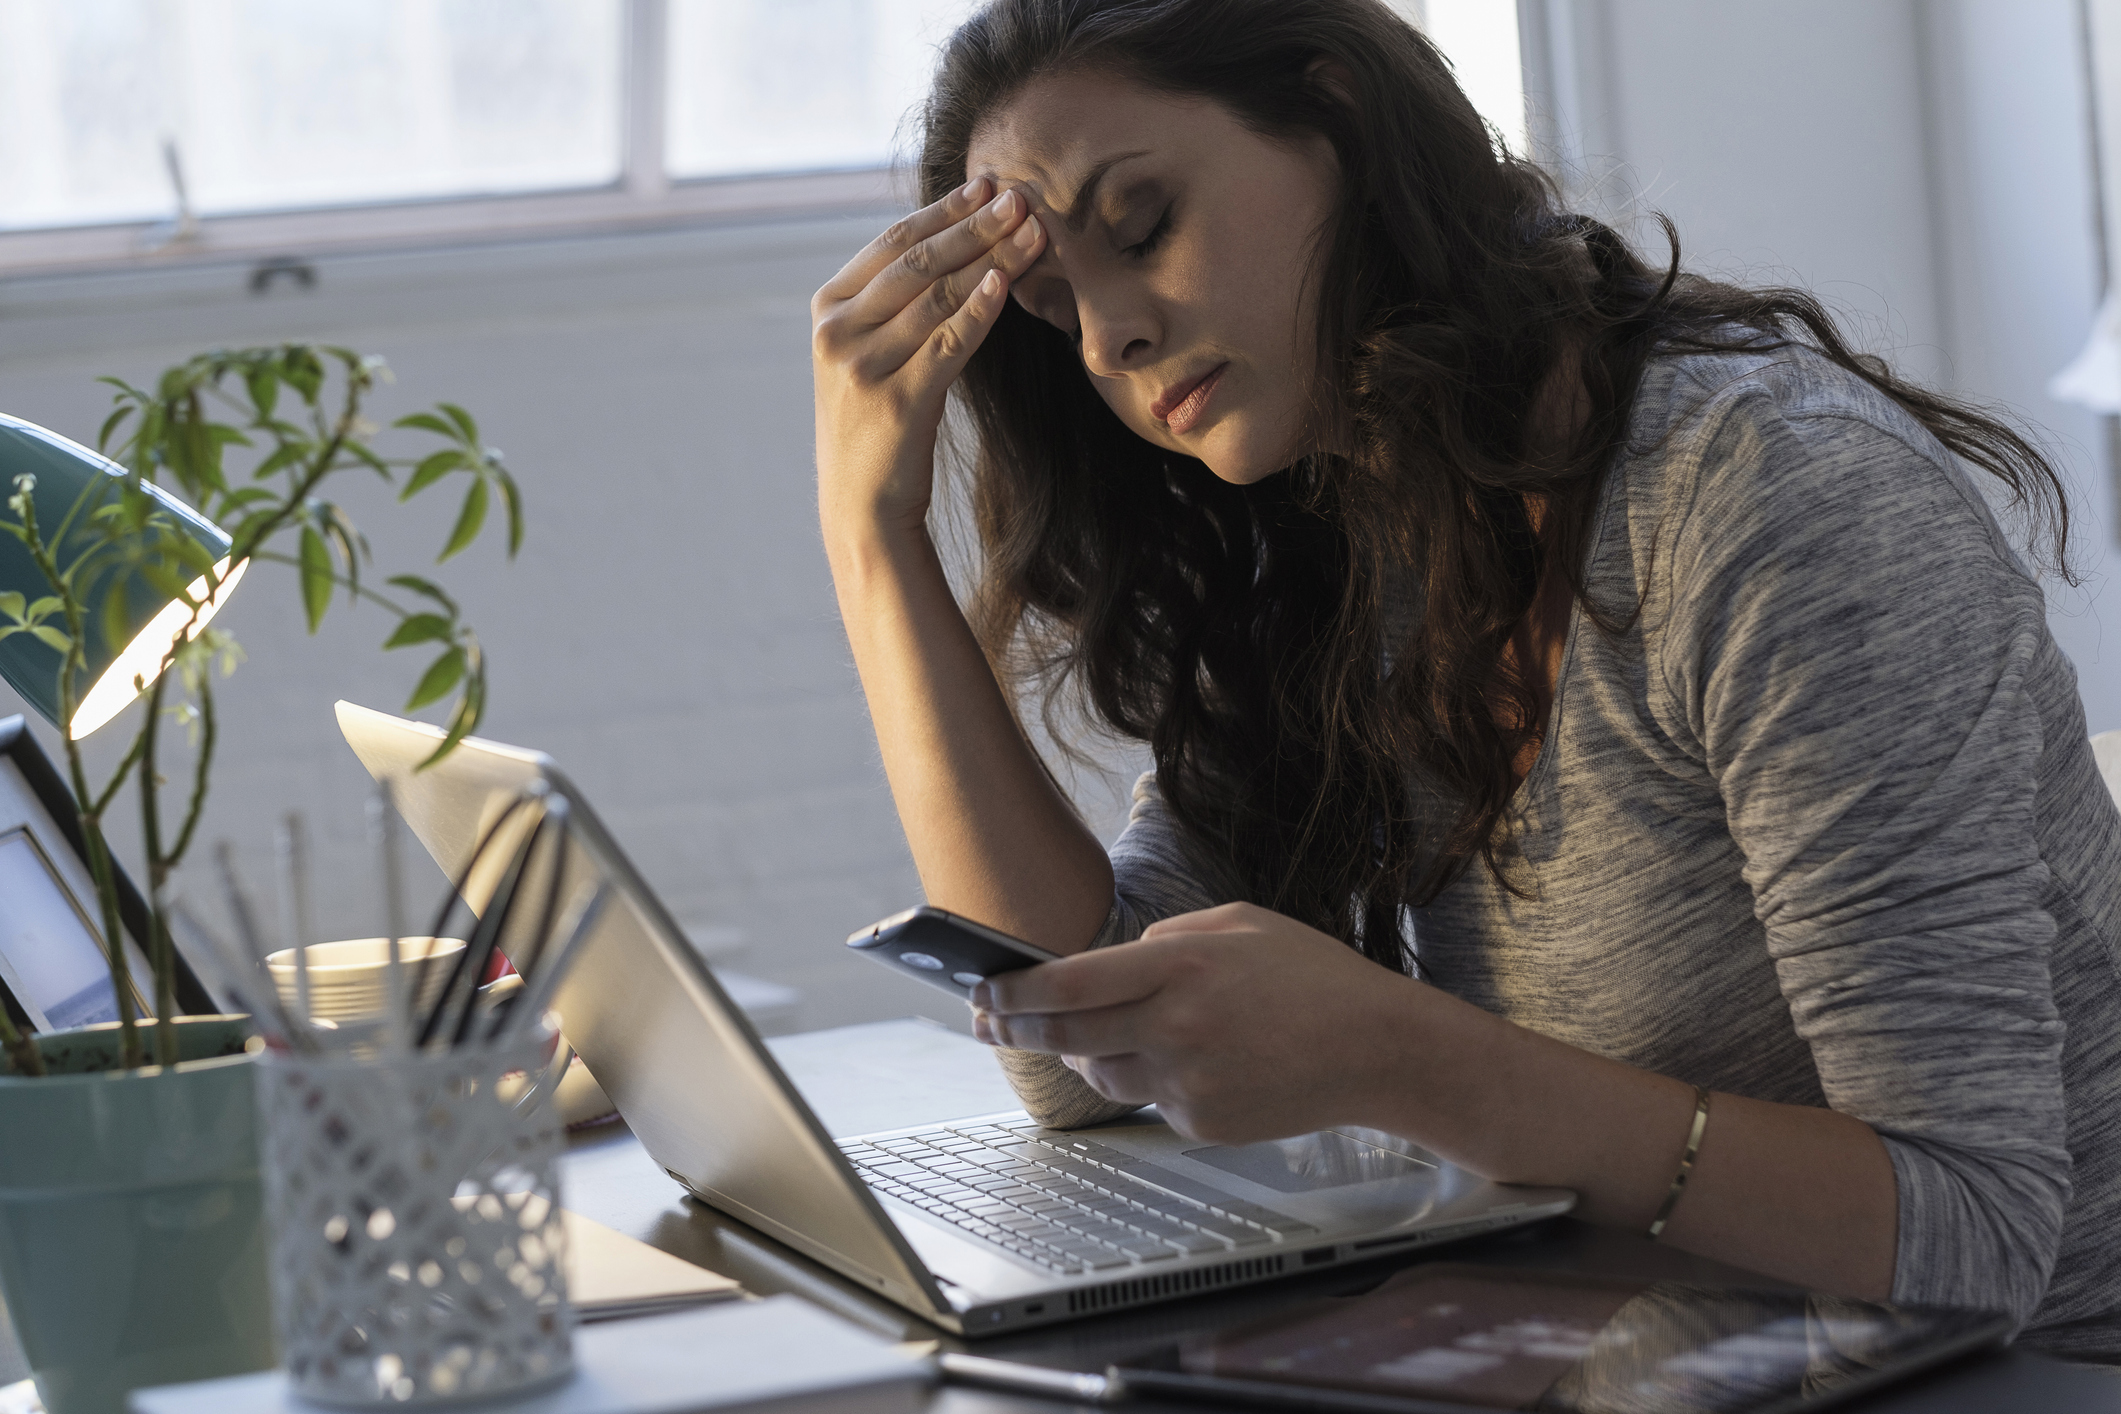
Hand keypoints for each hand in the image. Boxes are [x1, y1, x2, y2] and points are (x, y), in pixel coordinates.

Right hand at [812, 177, 1048, 538]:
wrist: (862, 504)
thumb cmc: (876, 422)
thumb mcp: (867, 352)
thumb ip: (893, 302)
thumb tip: (953, 239)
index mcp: (828, 308)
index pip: (892, 244)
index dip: (943, 211)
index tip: (986, 185)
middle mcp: (838, 332)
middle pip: (917, 263)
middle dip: (974, 225)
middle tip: (1019, 197)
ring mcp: (863, 367)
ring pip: (937, 298)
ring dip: (991, 258)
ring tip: (1032, 232)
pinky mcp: (897, 402)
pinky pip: (946, 344)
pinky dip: (978, 311)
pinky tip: (1005, 284)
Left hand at [970, 902, 1421, 1142]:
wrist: (1378, 1049)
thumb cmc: (1315, 978)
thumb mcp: (1240, 923)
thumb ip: (1169, 936)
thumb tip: (1118, 958)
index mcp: (1181, 967)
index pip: (1069, 984)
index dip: (1015, 993)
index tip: (984, 993)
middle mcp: (1176, 1027)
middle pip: (1066, 1037)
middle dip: (1016, 1031)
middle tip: (989, 1024)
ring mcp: (1188, 1082)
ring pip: (1102, 1075)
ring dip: (1090, 1055)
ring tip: (1115, 1034)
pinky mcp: (1202, 1122)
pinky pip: (1151, 1101)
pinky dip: (1154, 1080)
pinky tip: (1198, 1060)